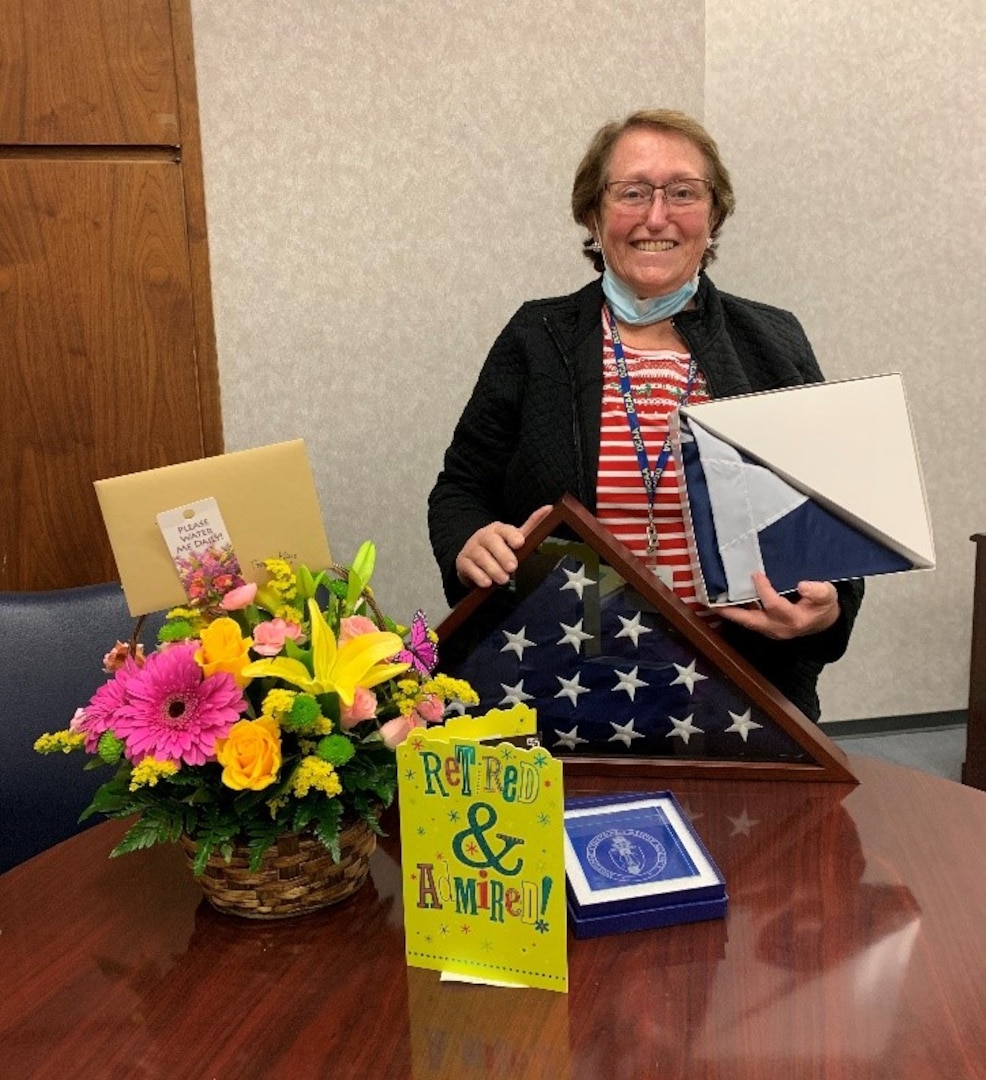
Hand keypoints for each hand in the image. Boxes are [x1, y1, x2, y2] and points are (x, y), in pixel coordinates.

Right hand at [455, 505, 552, 588]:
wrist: (472, 558)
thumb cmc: (499, 549)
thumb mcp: (514, 538)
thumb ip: (531, 526)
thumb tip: (550, 508)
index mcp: (498, 529)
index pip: (504, 529)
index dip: (512, 535)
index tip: (520, 543)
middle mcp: (483, 536)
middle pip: (491, 542)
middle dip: (503, 555)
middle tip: (513, 567)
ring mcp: (471, 549)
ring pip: (480, 556)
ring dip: (493, 568)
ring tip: (503, 579)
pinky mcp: (463, 563)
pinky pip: (469, 568)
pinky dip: (478, 576)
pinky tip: (487, 583)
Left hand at [716, 571, 839, 639]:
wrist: (824, 622)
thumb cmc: (824, 605)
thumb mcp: (828, 595)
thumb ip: (819, 591)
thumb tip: (802, 585)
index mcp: (794, 619)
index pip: (773, 605)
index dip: (764, 589)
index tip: (756, 573)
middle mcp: (778, 628)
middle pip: (750, 620)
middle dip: (731, 612)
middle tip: (712, 602)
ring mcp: (770, 630)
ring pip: (746, 622)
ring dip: (729, 612)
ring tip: (711, 600)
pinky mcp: (765, 628)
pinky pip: (748, 620)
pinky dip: (736, 611)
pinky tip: (724, 601)